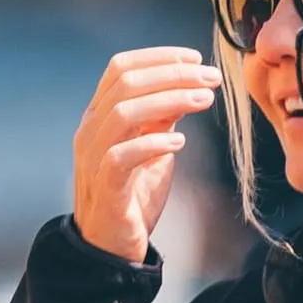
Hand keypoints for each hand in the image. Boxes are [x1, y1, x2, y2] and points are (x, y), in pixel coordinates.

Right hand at [70, 48, 221, 262]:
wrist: (111, 245)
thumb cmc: (132, 194)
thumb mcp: (152, 147)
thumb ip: (162, 118)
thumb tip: (188, 86)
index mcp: (99, 115)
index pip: (120, 67)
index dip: (159, 57)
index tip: (196, 59)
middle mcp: (90, 130)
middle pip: (125, 83)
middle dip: (173, 74)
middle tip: (211, 78)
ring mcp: (93, 157)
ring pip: (123, 112)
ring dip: (168, 100)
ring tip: (204, 100)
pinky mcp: (105, 186)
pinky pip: (122, 156)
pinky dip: (153, 144)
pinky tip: (180, 142)